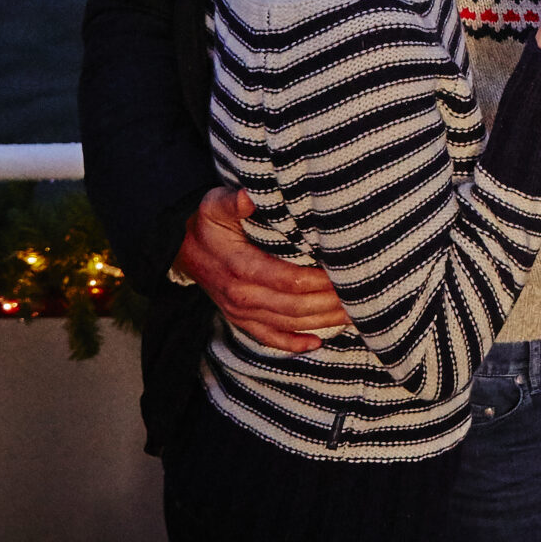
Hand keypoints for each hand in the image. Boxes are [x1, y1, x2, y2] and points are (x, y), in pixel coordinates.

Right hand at [175, 186, 345, 352]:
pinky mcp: (240, 320)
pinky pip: (268, 338)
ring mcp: (240, 312)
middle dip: (329, 302)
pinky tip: (316, 343)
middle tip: (361, 295)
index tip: (345, 273)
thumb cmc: (207, 222)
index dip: (319, 280)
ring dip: (321, 322)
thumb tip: (248, 197)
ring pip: (287, 324)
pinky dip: (292, 344)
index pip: (288, 280)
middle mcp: (240, 295)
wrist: (180, 248)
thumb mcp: (214, 205)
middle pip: (294, 306)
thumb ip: (232, 202)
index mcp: (239, 267)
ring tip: (352, 314)